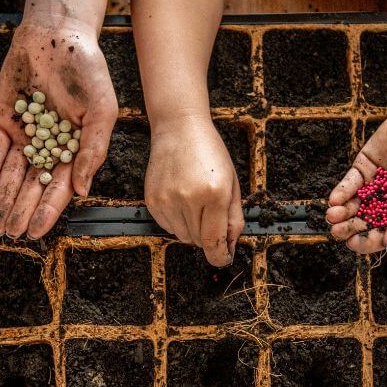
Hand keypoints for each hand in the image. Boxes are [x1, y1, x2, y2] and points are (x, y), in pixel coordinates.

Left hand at [0, 16, 117, 238]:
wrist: (57, 34)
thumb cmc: (88, 70)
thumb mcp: (102, 110)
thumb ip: (93, 150)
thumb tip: (82, 189)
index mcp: (74, 148)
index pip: (59, 187)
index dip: (47, 210)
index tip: (36, 231)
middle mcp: (48, 147)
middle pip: (32, 186)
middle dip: (20, 212)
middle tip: (9, 235)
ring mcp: (24, 136)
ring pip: (10, 176)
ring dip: (2, 201)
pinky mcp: (2, 121)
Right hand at [144, 116, 244, 265]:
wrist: (179, 128)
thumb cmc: (210, 152)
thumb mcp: (232, 183)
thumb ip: (234, 218)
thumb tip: (229, 246)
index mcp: (215, 193)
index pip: (214, 241)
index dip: (219, 256)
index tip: (222, 258)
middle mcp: (189, 198)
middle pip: (199, 241)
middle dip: (208, 236)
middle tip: (210, 216)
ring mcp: (168, 200)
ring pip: (182, 236)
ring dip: (192, 228)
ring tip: (195, 203)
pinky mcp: (153, 200)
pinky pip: (167, 227)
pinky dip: (177, 221)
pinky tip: (181, 200)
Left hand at [326, 104, 386, 253]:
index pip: (383, 233)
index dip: (368, 241)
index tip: (355, 243)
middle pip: (364, 221)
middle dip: (349, 228)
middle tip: (338, 231)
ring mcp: (374, 184)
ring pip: (353, 204)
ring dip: (341, 213)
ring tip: (333, 216)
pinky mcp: (364, 166)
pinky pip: (350, 183)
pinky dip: (341, 192)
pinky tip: (335, 199)